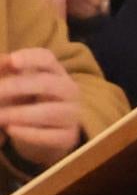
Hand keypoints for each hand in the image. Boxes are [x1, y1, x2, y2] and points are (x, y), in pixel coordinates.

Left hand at [2, 48, 84, 167]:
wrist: (40, 131)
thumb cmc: (24, 99)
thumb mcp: (14, 82)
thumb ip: (4, 70)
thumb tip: (4, 62)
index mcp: (55, 72)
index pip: (47, 59)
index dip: (30, 58)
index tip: (11, 61)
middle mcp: (69, 90)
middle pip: (47, 83)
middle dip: (17, 87)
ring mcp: (72, 114)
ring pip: (49, 112)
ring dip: (19, 113)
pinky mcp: (68, 136)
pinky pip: (50, 136)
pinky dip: (28, 133)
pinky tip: (9, 129)